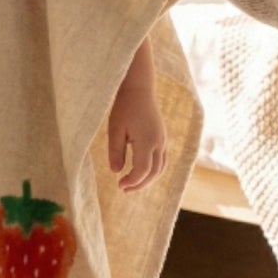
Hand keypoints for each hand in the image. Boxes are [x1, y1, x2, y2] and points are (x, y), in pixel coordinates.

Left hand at [108, 41, 167, 189]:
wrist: (139, 88)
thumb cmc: (124, 107)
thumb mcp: (115, 129)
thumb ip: (115, 151)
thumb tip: (115, 171)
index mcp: (147, 141)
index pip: (143, 170)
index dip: (132, 181)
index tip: (119, 184)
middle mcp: (159, 142)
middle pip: (154, 172)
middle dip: (140, 184)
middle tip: (124, 189)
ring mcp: (163, 140)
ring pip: (161, 167)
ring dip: (148, 179)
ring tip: (132, 184)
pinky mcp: (162, 137)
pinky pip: (162, 159)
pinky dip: (153, 169)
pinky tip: (141, 171)